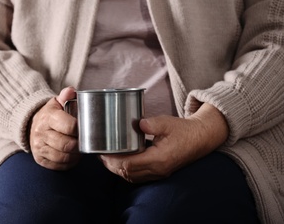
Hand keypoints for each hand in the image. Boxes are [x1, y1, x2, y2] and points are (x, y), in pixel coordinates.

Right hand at [29, 86, 80, 169]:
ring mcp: (39, 147)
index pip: (70, 127)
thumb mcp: (57, 102)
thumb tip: (71, 91)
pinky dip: (69, 163)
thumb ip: (66, 95)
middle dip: (80, 145)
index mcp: (48, 117)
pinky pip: (59, 166)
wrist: (33, 125)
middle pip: (67, 145)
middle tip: (86, 142)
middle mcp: (41, 133)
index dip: (81, 130)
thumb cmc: (52, 114)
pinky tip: (72, 155)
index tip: (87, 130)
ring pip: (64, 157)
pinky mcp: (40, 159)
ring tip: (80, 149)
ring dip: (75, 155)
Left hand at [99, 103, 228, 182]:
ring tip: (107, 158)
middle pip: (127, 173)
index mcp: (158, 159)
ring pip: (132, 177)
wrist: (200, 139)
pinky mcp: (159, 172)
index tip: (103, 152)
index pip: (129, 165)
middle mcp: (157, 170)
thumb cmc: (183, 130)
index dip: (113, 160)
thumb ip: (152, 124)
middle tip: (100, 154)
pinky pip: (138, 176)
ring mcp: (159, 173)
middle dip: (111, 165)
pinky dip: (127, 170)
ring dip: (118, 169)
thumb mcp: (167, 123)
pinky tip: (120, 161)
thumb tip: (139, 123)